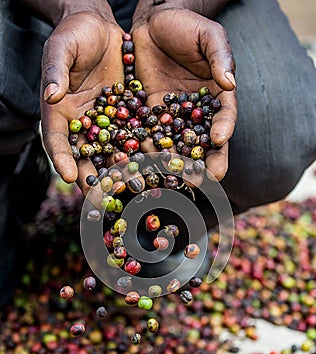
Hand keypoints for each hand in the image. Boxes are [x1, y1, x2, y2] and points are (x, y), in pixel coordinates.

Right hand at [40, 12, 123, 195]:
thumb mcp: (61, 48)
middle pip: (85, 156)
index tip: (68, 176)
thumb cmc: (74, 34)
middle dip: (93, 178)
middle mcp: (82, 123)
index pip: (57, 139)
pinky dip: (141, 152)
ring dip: (120, 173)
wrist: (100, 27)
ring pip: (111, 152)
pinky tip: (152, 166)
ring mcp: (105, 122)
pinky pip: (133, 136)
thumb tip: (51, 95)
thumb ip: (56, 71)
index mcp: (59, 111)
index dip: (61, 158)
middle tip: (101, 200)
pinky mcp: (126, 116)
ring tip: (131, 190)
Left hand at [132, 9, 236, 184]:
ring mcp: (172, 118)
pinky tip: (146, 164)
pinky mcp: (149, 117)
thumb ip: (220, 57)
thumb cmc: (186, 27)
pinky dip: (148, 151)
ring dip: (176, 165)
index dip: (224, 129)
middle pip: (203, 142)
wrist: (152, 24)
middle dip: (204, 162)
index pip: (224, 117)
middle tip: (204, 180)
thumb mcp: (208, 36)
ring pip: (177, 145)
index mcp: (216, 97)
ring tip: (174, 181)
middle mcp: (196, 114)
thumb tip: (230, 83)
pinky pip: (150, 136)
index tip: (219, 140)